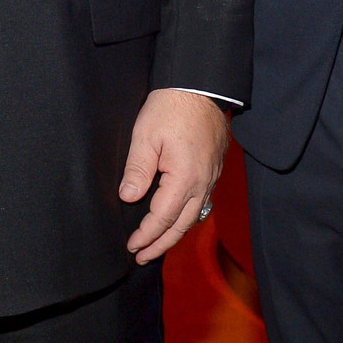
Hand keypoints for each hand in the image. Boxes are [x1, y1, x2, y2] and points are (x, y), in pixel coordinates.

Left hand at [120, 89, 230, 263]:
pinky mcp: (214, 169)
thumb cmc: (171, 108)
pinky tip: (175, 218)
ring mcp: (211, 177)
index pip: (162, 218)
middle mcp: (202, 183)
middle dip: (161, 244)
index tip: (132, 247)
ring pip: (193, 216)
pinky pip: (201, 202)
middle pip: (181, 225)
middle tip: (143, 256)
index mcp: (184, 178)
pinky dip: (186, 216)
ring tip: (157, 244)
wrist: (200, 86)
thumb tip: (128, 198)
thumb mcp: (146, 136)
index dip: (146, 235)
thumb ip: (137, 169)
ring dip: (174, 233)